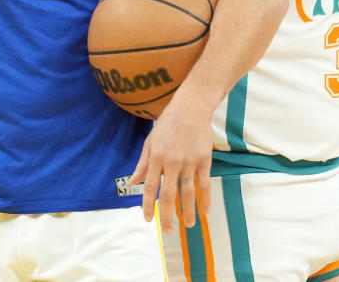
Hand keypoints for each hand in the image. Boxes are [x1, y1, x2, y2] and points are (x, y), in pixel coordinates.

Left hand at [129, 90, 212, 232]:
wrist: (191, 107)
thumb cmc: (168, 122)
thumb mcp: (150, 141)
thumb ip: (143, 163)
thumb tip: (133, 182)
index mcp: (156, 158)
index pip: (151, 187)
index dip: (148, 205)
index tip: (148, 219)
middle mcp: (172, 162)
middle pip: (168, 195)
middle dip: (167, 216)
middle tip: (167, 231)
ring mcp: (189, 162)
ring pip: (188, 193)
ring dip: (187, 212)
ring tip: (188, 226)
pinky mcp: (204, 160)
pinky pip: (204, 184)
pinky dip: (205, 199)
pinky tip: (205, 211)